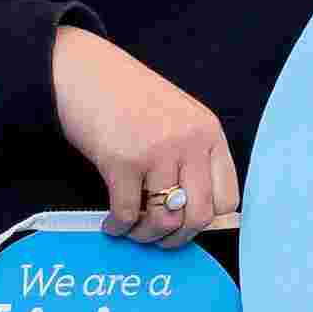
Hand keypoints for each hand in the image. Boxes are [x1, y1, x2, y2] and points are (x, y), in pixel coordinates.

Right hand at [53, 27, 237, 246]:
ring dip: (146, 236)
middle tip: (160, 240)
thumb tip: (191, 210)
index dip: (208, 221)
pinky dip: (119, 227)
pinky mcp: (122, 161)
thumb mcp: (178, 118)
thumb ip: (191, 155)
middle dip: (178, 239)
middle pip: (199, 216)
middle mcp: (190, 143)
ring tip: (133, 231)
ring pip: (164, 220)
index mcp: (210, 133)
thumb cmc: (129, 97)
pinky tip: (112, 224)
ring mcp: (157, 152)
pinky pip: (128, 213)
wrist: (85, 71)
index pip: (227, 197)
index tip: (187, 225)